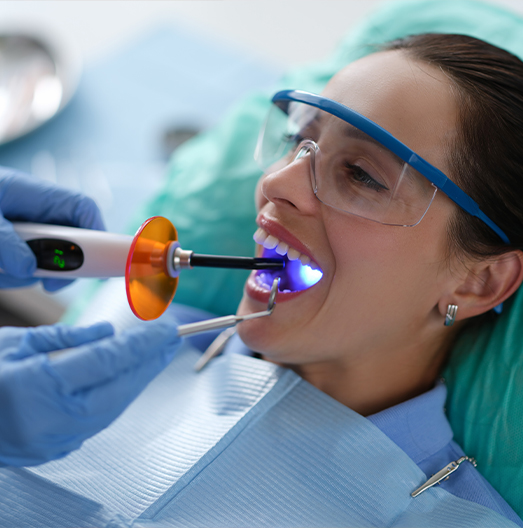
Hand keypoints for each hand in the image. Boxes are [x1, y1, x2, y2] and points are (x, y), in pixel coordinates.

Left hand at [0, 167, 104, 290]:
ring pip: (41, 259)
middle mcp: (30, 213)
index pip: (81, 208)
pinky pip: (18, 268)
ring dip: (22, 274)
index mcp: (31, 194)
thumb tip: (28, 268)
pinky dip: (7, 275)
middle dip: (58, 264)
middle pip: (67, 240)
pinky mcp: (6, 249)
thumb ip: (3, 241)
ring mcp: (18, 232)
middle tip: (47, 282)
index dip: (95, 232)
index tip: (92, 260)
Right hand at [0, 320, 180, 466]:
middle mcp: (51, 417)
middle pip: (120, 387)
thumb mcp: (14, 344)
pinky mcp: (55, 449)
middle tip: (172, 341)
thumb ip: (66, 338)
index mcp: (37, 385)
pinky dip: (118, 398)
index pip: (107, 360)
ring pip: (114, 407)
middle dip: (150, 363)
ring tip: (157, 358)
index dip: (142, 343)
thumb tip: (108, 332)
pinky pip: (99, 420)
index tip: (164, 329)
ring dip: (139, 381)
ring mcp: (54, 439)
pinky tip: (129, 381)